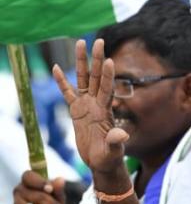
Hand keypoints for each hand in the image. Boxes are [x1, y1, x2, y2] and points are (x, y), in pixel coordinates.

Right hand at [53, 39, 128, 175]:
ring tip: (80, 43)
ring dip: (81, 62)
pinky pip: (68, 93)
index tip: (109, 61)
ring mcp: (86, 106)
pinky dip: (62, 82)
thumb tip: (122, 135)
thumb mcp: (113, 152)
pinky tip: (56, 68)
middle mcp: (97, 104)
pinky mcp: (76, 111)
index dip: (108, 77)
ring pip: (83, 79)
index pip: (107, 90)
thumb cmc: (109, 158)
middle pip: (96, 78)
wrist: (101, 163)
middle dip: (97, 60)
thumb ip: (116, 141)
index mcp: (106, 111)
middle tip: (99, 40)